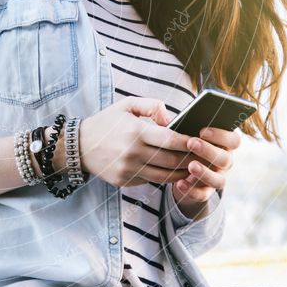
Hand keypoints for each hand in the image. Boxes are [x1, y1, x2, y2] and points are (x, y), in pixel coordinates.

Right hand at [78, 97, 203, 187]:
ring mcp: (129, 170)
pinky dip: (166, 177)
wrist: (79, 146)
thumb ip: (152, 106)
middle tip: (206, 156)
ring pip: (166, 176)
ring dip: (184, 172)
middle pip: (172, 160)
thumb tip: (171, 120)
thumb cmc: (106, 122)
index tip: (202, 141)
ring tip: (196, 166)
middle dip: (192, 159)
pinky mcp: (126, 181)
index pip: (171, 140)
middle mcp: (133, 153)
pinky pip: (152, 181)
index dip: (190, 142)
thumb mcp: (127, 105)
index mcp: (136, 132)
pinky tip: (176, 172)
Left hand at [170, 126, 239, 217]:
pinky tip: (180, 183)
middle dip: (208, 151)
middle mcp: (224, 162)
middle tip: (191, 143)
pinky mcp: (206, 191)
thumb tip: (165, 120)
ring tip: (191, 166)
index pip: (234, 140)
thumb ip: (183, 125)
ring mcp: (217, 177)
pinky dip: (192, 190)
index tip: (202, 130)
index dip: (221, 136)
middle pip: (226, 159)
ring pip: (219, 179)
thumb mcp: (186, 132)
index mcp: (224, 145)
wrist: (181, 167)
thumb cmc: (186, 143)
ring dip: (205, 173)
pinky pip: (203, 194)